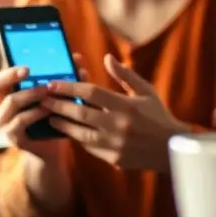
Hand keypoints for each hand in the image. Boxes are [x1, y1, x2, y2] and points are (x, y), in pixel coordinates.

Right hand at [0, 64, 71, 163]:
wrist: (54, 151)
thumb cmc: (53, 119)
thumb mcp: (58, 97)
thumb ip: (65, 78)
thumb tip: (77, 58)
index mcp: (7, 94)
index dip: (8, 68)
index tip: (27, 66)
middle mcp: (1, 107)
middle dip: (12, 76)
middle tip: (32, 72)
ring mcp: (5, 123)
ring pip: (10, 102)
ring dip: (29, 93)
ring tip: (47, 90)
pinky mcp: (14, 137)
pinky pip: (20, 121)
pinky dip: (34, 113)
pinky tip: (48, 110)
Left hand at [41, 55, 187, 171]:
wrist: (172, 149)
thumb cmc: (158, 116)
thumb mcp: (146, 91)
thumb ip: (124, 75)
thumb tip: (106, 57)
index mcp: (127, 106)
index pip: (92, 93)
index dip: (70, 86)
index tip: (53, 83)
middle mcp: (120, 126)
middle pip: (81, 113)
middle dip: (59, 105)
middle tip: (43, 98)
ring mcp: (115, 144)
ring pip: (81, 133)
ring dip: (63, 124)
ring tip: (49, 116)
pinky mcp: (113, 158)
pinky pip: (89, 147)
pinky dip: (77, 138)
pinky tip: (68, 130)